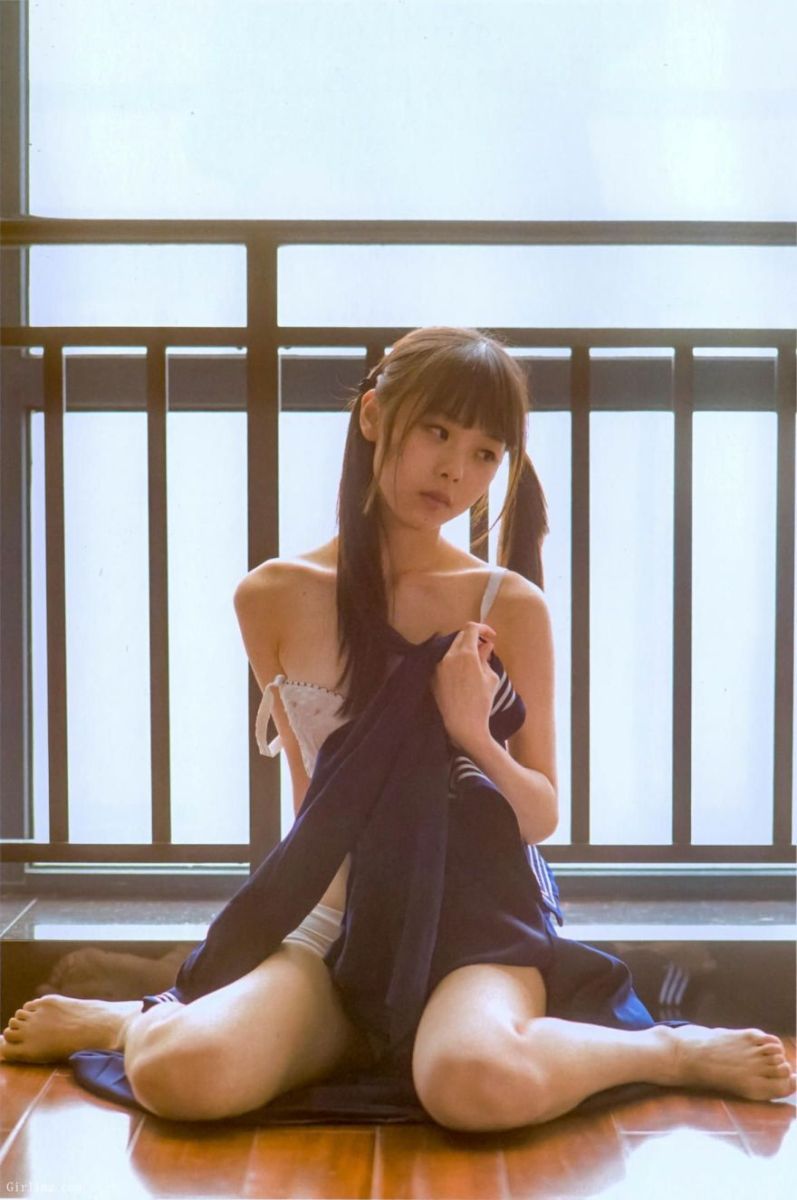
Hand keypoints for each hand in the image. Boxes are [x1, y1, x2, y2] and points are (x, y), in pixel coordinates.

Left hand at [430, 622, 499, 752]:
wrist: (463, 726)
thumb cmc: (482, 703)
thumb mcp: (491, 678)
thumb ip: (486, 657)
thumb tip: (486, 645)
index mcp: (465, 654)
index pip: (471, 628)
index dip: (483, 628)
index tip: (491, 636)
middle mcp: (448, 657)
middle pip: (460, 636)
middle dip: (473, 639)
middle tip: (484, 649)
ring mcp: (438, 667)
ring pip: (451, 648)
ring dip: (463, 650)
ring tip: (474, 663)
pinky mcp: (433, 677)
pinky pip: (444, 661)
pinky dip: (454, 661)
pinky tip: (462, 674)